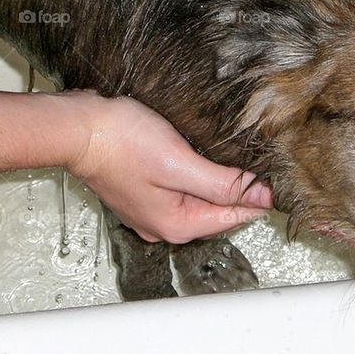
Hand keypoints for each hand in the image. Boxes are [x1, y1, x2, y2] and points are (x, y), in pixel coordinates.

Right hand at [67, 94, 272, 244]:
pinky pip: (181, 190)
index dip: (258, 196)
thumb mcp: (180, 162)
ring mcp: (150, 210)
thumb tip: (260, 196)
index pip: (234, 216)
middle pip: (217, 212)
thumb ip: (222, 183)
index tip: (276, 177)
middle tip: (262, 166)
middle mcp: (162, 225)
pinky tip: (203, 161)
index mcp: (176, 224)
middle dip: (240, 192)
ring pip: (200, 201)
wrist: (78, 128)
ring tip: (238, 161)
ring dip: (219, 183)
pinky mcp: (142, 191)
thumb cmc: (120, 143)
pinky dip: (197, 178)